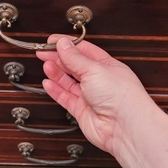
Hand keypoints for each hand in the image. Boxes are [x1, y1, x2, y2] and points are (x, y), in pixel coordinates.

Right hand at [36, 35, 158, 163]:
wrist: (124, 126)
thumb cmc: (121, 97)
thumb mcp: (94, 69)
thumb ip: (75, 58)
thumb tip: (63, 44)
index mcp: (107, 66)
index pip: (84, 50)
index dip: (67, 45)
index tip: (52, 41)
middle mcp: (99, 81)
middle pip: (75, 66)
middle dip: (58, 58)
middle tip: (43, 52)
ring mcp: (91, 97)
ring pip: (69, 82)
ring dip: (56, 73)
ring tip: (46, 65)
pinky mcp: (82, 111)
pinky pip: (66, 98)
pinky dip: (56, 91)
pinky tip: (48, 83)